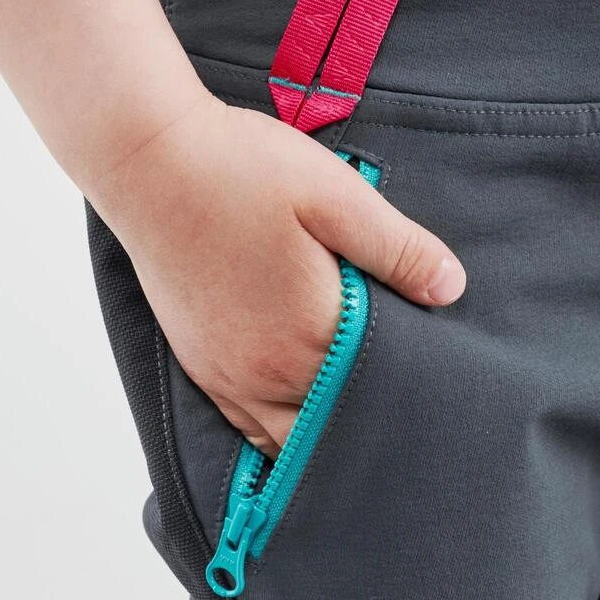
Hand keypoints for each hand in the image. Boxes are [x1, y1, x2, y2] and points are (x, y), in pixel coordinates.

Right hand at [89, 94, 465, 457]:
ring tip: (347, 408)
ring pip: (283, 438)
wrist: (149, 162)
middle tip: (397, 403)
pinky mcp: (197, 362)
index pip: (374, 393)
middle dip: (364, 422)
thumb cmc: (243, 171)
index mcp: (308, 335)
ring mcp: (224, 374)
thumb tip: (451, 289)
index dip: (407, 393)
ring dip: (317, 432)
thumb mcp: (337, 197)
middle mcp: (262, 372)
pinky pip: (243, 424)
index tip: (433, 388)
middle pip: (328, 429)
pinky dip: (275, 426)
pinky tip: (293, 403)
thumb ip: (398, 250)